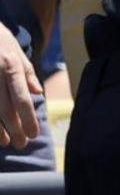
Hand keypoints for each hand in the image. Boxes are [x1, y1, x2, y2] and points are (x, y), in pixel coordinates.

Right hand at [0, 26, 40, 149]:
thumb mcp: (16, 51)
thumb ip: (27, 73)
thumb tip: (38, 92)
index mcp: (11, 67)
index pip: (22, 99)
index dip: (28, 119)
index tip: (34, 134)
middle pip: (5, 109)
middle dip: (15, 129)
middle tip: (22, 144)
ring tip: (5, 142)